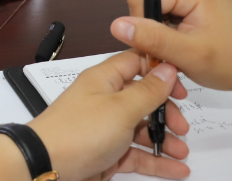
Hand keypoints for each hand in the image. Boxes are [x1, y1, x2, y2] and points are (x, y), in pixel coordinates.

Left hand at [30, 51, 189, 180]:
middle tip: (181, 126)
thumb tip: (167, 68)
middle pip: (143, 98)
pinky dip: (156, 160)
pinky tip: (177, 169)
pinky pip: (137, 153)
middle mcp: (105, 99)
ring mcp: (105, 127)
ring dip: (163, 138)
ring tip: (181, 151)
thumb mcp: (121, 108)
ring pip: (142, 128)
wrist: (48, 166)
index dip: (160, 70)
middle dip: (165, 111)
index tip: (183, 85)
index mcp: (104, 79)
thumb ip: (148, 91)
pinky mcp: (107, 152)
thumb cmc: (79, 132)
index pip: (135, 62)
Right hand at [110, 0, 231, 95]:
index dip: (143, 29)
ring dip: (161, 36)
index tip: (157, 54)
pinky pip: (168, 13)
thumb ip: (152, 38)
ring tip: (179, 55)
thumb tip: (116, 25)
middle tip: (169, 59)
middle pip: (148, 4)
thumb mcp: (188, 54)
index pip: (141, 0)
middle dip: (153, 34)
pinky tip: (183, 48)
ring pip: (156, 11)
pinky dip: (170, 33)